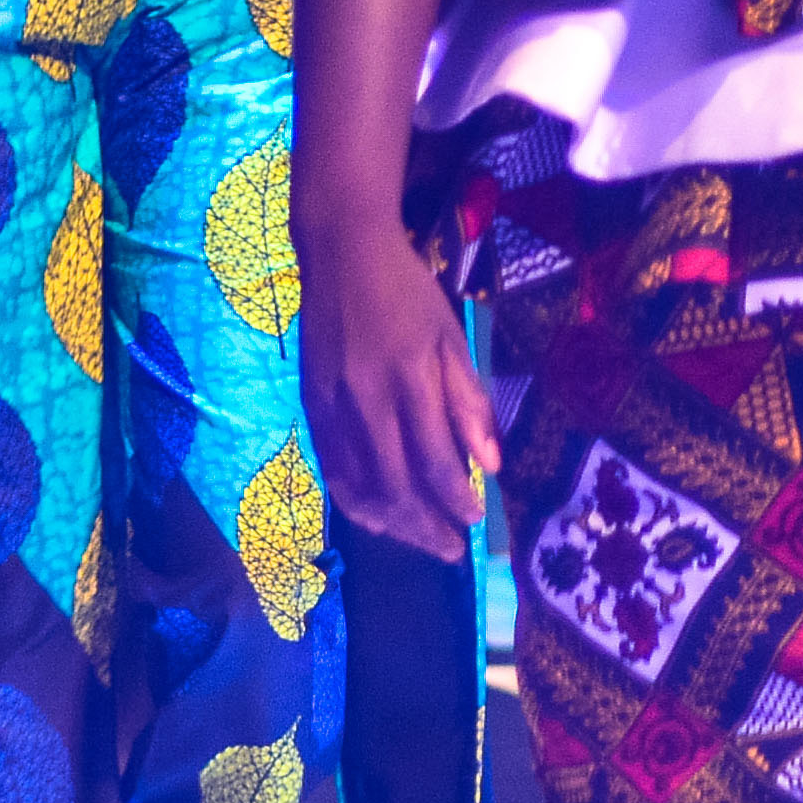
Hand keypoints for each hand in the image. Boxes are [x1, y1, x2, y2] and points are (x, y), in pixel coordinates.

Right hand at [299, 225, 496, 561]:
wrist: (341, 253)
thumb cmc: (407, 292)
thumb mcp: (452, 337)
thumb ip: (469, 402)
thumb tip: (490, 465)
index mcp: (409, 382)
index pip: (435, 462)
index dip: (457, 500)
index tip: (476, 519)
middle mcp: (367, 402)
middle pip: (396, 486)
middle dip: (426, 526)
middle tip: (450, 549)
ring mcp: (333, 407)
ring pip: (360, 485)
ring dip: (391, 523)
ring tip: (418, 540)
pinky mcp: (312, 406)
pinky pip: (332, 467)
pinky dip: (355, 500)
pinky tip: (375, 516)